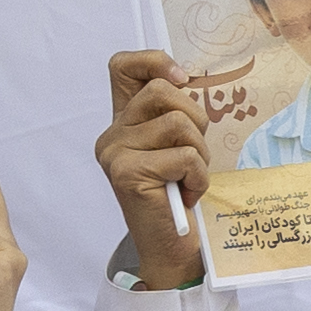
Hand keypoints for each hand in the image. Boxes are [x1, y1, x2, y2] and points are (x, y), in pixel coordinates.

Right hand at [98, 48, 217, 290]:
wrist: (171, 248)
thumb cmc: (179, 195)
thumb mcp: (176, 145)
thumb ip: (173, 112)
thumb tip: (187, 78)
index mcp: (121, 122)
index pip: (122, 65)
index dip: (155, 62)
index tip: (182, 81)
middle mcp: (111, 135)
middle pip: (162, 91)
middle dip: (196, 119)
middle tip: (193, 153)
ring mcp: (115, 154)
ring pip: (178, 123)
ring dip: (200, 153)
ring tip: (190, 177)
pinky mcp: (127, 173)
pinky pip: (184, 155)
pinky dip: (198, 176)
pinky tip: (186, 195)